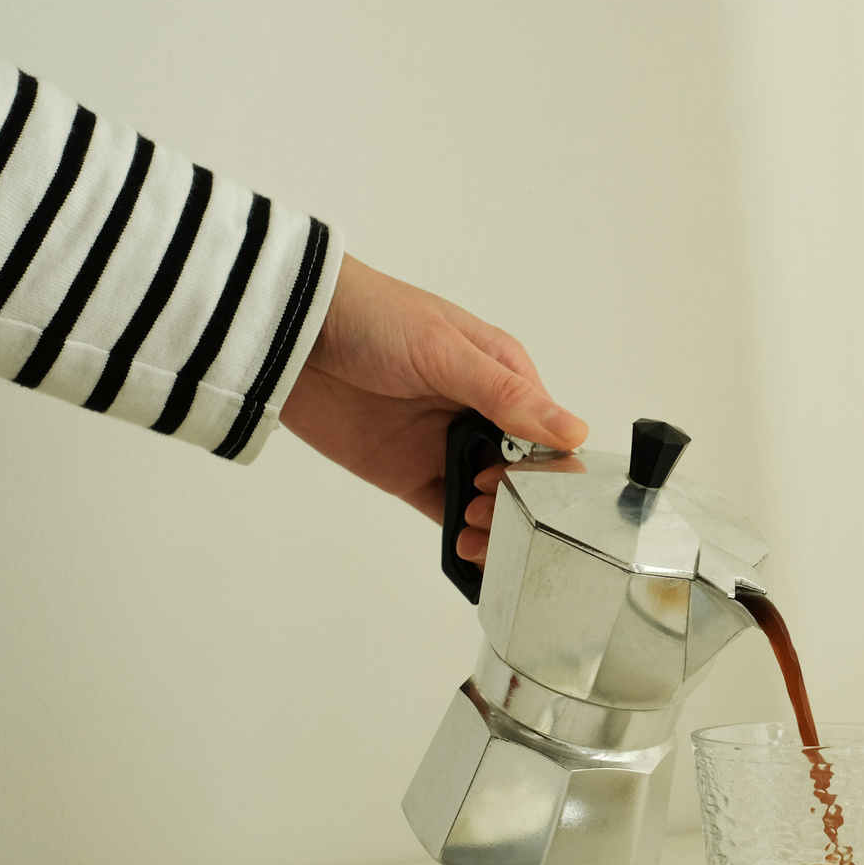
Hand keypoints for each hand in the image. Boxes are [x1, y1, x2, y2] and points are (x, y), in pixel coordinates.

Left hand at [279, 255, 587, 562]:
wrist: (291, 332)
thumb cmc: (370, 315)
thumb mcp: (444, 351)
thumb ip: (507, 396)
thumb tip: (571, 430)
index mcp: (503, 377)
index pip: (549, 435)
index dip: (546, 469)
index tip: (523, 484)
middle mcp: (480, 414)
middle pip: (524, 474)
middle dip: (518, 500)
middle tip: (487, 504)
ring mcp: (444, 446)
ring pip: (490, 500)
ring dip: (492, 522)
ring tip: (474, 530)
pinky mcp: (408, 474)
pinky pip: (446, 513)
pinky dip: (461, 536)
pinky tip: (466, 549)